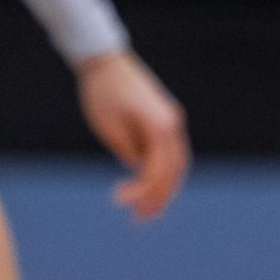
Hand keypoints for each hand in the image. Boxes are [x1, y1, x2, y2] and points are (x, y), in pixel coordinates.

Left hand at [78, 52, 190, 219]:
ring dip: (164, 188)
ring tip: (146, 209)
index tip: (120, 201)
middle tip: (140, 218)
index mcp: (160, 125)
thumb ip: (128, 151)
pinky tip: (147, 186)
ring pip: (176, 163)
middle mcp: (172, 124)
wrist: (104, 61)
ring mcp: (171, 120)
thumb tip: (138, 169)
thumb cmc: (102, 92)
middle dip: (159, 197)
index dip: (142, 191)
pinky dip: (162, 172)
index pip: (157, 170)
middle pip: (174, 171)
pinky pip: (169, 153)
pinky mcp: (163, 119)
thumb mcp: (109, 128)